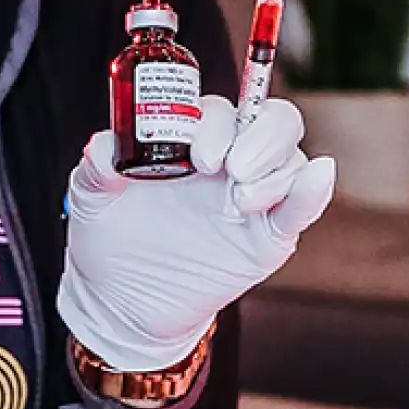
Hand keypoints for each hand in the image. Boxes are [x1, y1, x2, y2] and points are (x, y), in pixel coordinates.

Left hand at [57, 96, 334, 371]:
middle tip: (225, 168)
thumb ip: (97, 165)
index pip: (222, 109)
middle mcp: (229, 160)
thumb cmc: (108, 235)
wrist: (121, 300)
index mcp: (189, 140)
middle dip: (258, 137)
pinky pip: (303, 207)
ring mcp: (252, 198)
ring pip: (292, 160)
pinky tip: (317, 176)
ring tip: (240, 200)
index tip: (196, 155)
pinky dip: (314, 189)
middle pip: (272, 121)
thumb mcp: (92, 196)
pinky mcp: (267, 237)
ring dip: (275, 171)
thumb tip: (106, 144)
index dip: (216, 122)